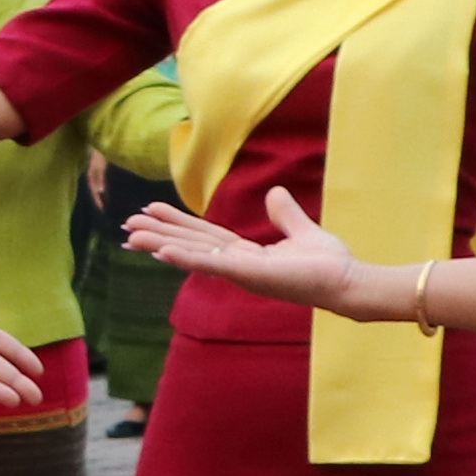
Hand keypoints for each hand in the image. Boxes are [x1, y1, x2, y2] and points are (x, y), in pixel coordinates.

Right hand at [122, 183, 377, 312]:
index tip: (150, 210)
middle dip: (158, 234)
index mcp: (246, 255)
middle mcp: (237, 265)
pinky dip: (185, 258)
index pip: (204, 236)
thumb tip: (275, 193)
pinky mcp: (248, 275)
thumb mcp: (303, 230)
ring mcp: (240, 272)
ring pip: (192, 254)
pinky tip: (161, 252)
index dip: (177, 224)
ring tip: (131, 236)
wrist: (348, 281)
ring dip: (160, 245)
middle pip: (190, 244)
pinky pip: (211, 264)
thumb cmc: (330, 264)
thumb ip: (286, 214)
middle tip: (127, 224)